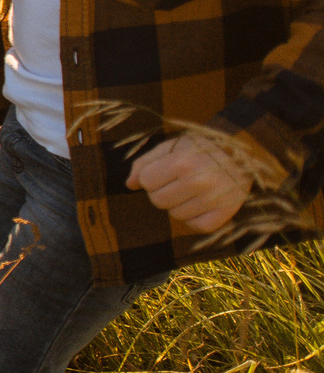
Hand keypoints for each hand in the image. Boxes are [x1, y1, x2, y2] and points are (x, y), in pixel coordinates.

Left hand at [128, 132, 252, 233]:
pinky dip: (194, 218)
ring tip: (191, 191)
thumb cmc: (200, 149)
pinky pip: (197, 226)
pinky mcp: (226, 212)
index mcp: (181, 162)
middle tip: (178, 182)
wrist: (242, 153)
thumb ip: (145, 163)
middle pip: (158, 201)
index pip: (147, 182)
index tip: (164, 172)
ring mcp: (213, 199)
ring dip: (178, 205)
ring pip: (176, 215)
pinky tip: (200, 204)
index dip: (151, 178)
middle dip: (162, 192)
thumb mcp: (171, 146)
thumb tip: (130, 185)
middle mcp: (198, 181)